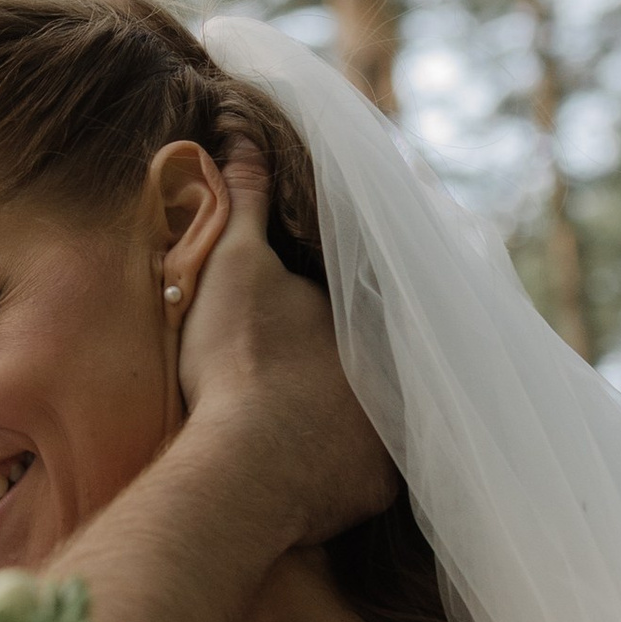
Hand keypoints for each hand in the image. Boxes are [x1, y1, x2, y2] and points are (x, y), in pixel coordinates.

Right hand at [178, 145, 395, 549]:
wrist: (246, 462)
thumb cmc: (238, 358)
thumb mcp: (233, 264)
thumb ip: (245, 201)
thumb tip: (245, 135)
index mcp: (359, 314)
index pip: (358, 300)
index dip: (328, 305)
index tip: (295, 316)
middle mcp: (387, 369)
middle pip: (369, 358)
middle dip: (344, 362)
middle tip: (300, 370)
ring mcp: (386, 433)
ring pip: (370, 415)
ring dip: (345, 417)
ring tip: (305, 421)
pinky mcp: (375, 486)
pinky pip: (360, 473)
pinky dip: (339, 470)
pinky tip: (309, 471)